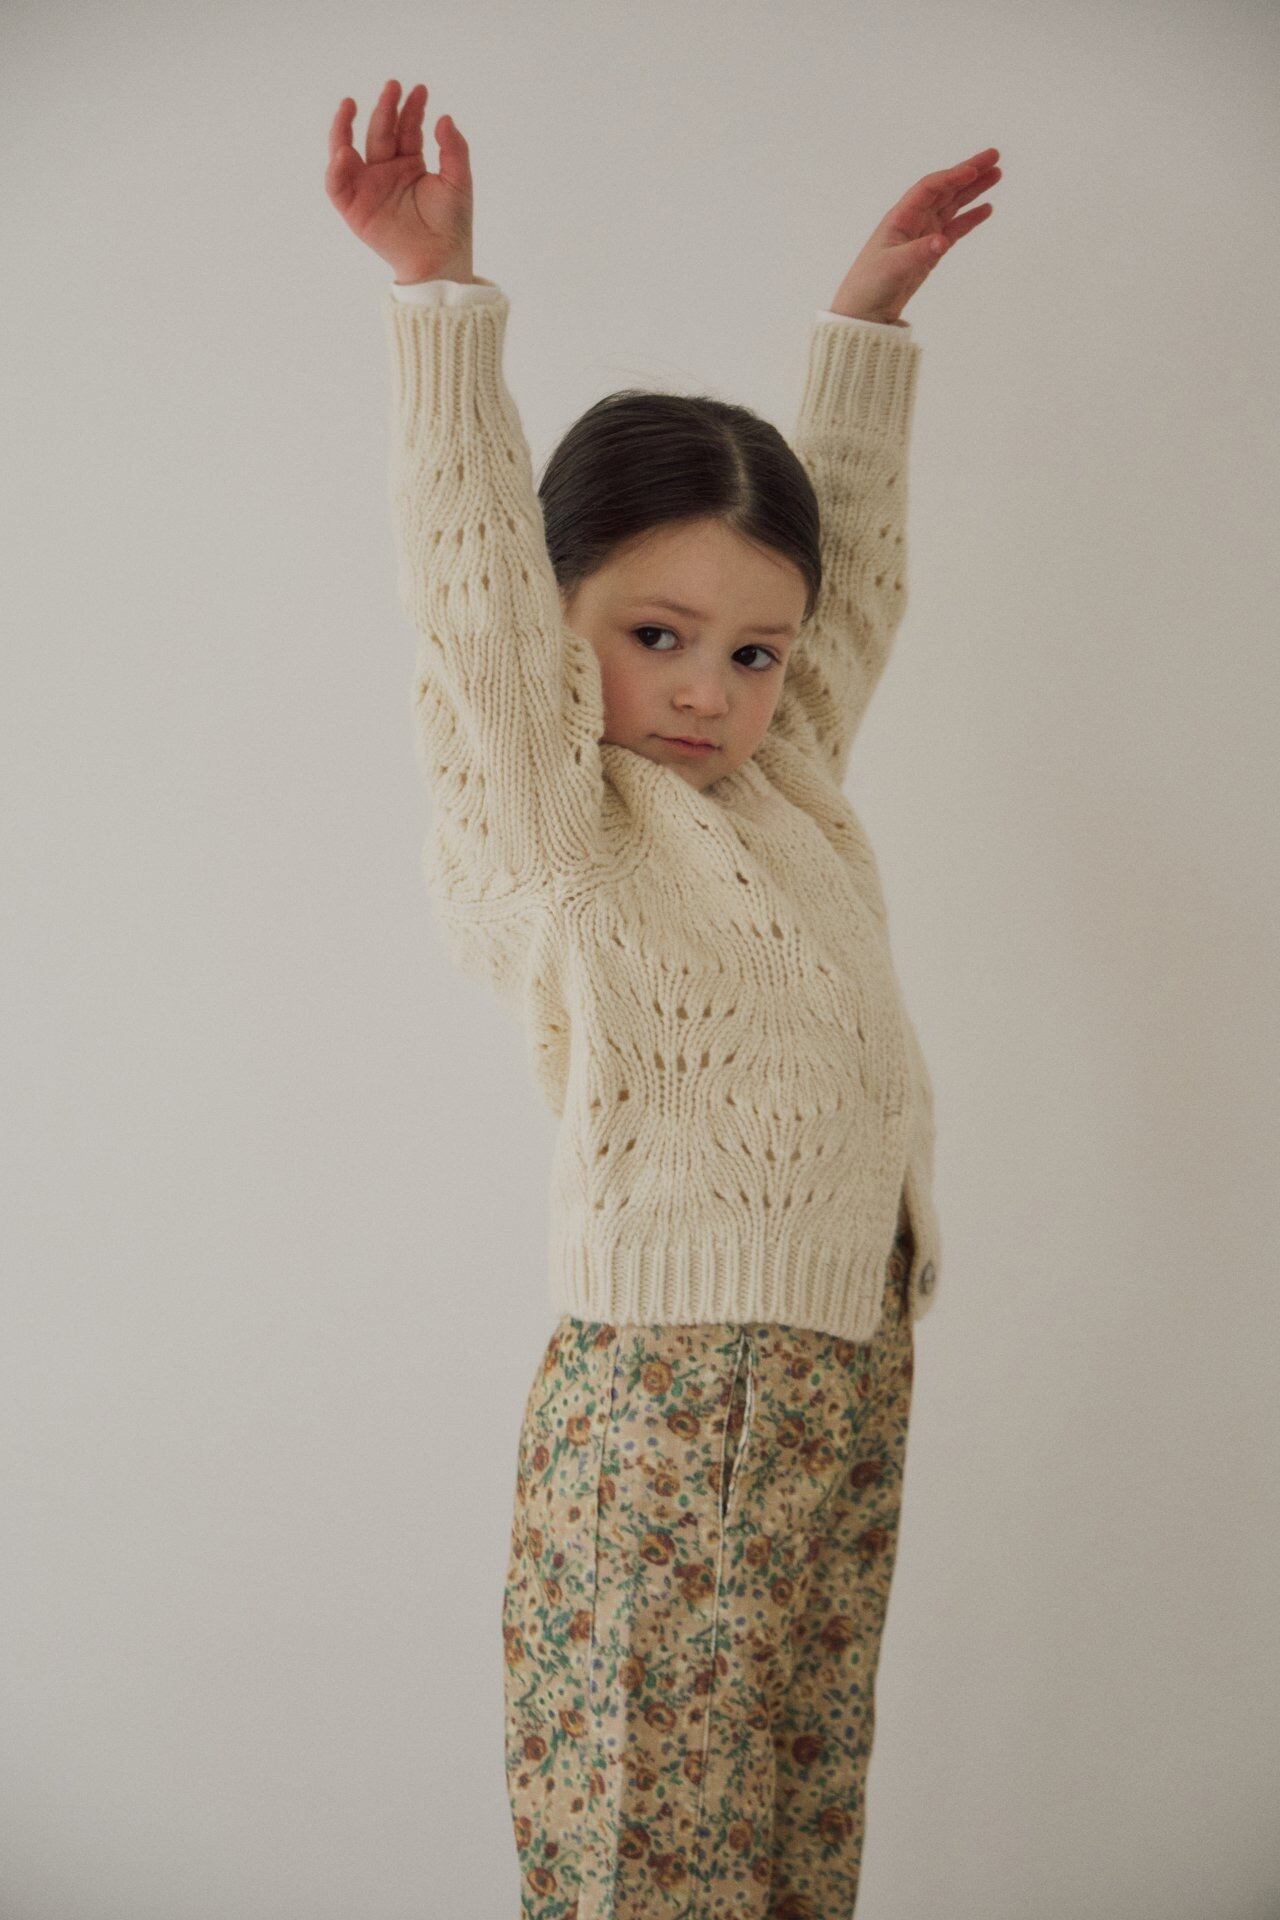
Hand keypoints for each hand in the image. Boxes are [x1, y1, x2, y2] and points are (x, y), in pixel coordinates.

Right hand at [325, 78, 476, 283]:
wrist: (440, 260)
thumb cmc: (451, 225)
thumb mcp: (458, 181)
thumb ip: (454, 149)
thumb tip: (444, 118)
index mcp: (410, 163)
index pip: (406, 129)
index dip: (411, 109)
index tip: (420, 90)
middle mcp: (387, 171)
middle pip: (380, 132)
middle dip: (385, 108)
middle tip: (393, 86)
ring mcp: (369, 187)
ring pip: (349, 150)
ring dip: (345, 127)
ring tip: (349, 104)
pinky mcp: (354, 208)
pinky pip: (337, 185)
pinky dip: (337, 169)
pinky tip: (344, 151)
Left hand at [828, 149, 1000, 324]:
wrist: (864, 311)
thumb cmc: (870, 285)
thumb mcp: (893, 268)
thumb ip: (919, 253)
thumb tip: (942, 242)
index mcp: (901, 217)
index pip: (930, 188)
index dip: (952, 177)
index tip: (974, 170)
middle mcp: (913, 220)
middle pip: (945, 189)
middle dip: (969, 173)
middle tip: (995, 157)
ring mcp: (923, 235)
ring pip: (952, 205)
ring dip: (974, 191)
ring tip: (996, 175)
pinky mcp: (930, 251)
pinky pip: (954, 228)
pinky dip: (970, 218)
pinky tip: (986, 209)